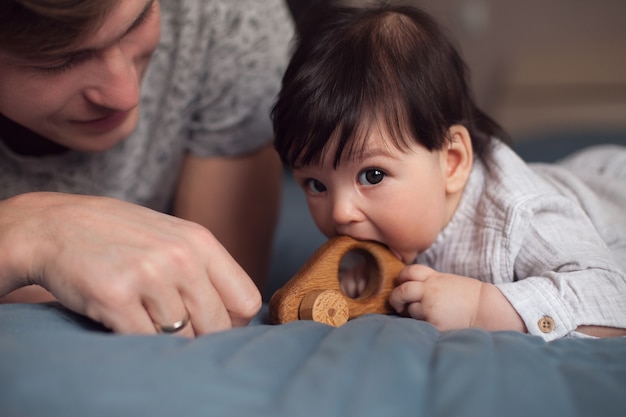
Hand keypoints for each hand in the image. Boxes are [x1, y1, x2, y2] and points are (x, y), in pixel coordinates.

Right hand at [0, 192, 261, 336]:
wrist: (53, 226)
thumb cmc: (118, 237)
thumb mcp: (172, 237)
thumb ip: (205, 270)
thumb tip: (238, 317)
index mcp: (200, 241)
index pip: (246, 301)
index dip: (233, 322)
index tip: (212, 326)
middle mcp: (181, 256)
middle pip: (217, 325)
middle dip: (199, 336)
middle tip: (173, 329)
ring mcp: (149, 275)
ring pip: (181, 338)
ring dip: (163, 338)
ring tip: (141, 316)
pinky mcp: (115, 296)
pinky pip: (145, 341)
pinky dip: (137, 341)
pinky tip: (122, 320)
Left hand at [389, 264, 482, 330]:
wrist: (485, 309)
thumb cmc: (468, 296)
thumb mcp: (447, 281)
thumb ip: (429, 282)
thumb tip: (410, 288)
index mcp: (433, 278)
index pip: (410, 272)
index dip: (402, 277)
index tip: (401, 283)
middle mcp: (429, 291)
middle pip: (402, 291)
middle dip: (395, 298)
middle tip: (396, 304)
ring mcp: (430, 307)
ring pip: (410, 310)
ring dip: (414, 312)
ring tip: (431, 313)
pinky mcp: (434, 323)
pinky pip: (421, 324)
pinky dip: (425, 323)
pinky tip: (437, 321)